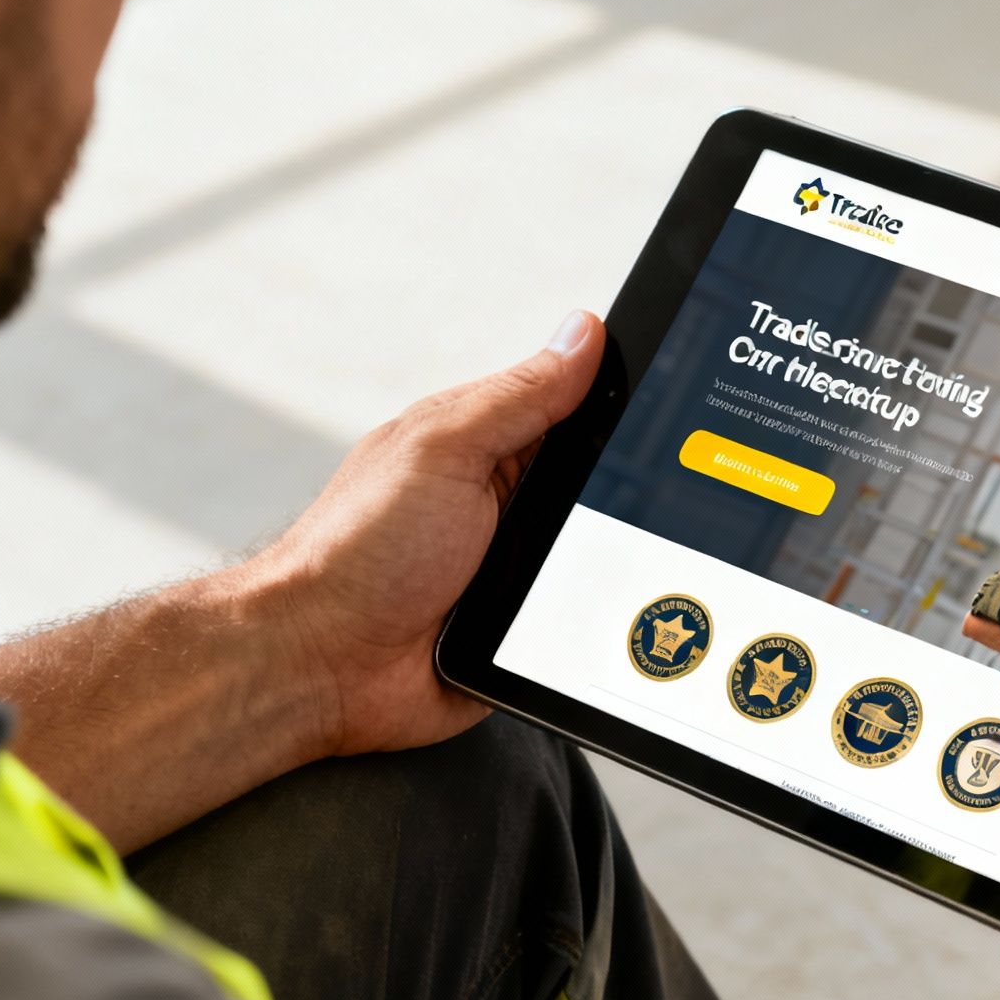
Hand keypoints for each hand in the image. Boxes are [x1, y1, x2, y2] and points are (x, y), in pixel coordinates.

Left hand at [251, 310, 604, 759]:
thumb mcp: (444, 449)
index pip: (580, 409)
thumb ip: (518, 396)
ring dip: (616, 563)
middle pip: (605, 487)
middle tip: (643, 503)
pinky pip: (591, 619)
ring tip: (616, 567)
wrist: (322, 667)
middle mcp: (509, 505)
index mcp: (489, 448)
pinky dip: (601, 621)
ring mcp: (521, 570)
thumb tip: (583, 332)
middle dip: (633, 496)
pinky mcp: (529, 631)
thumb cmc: (357, 552)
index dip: (626, 403)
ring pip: (608, 556)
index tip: (676, 403)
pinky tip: (616, 621)